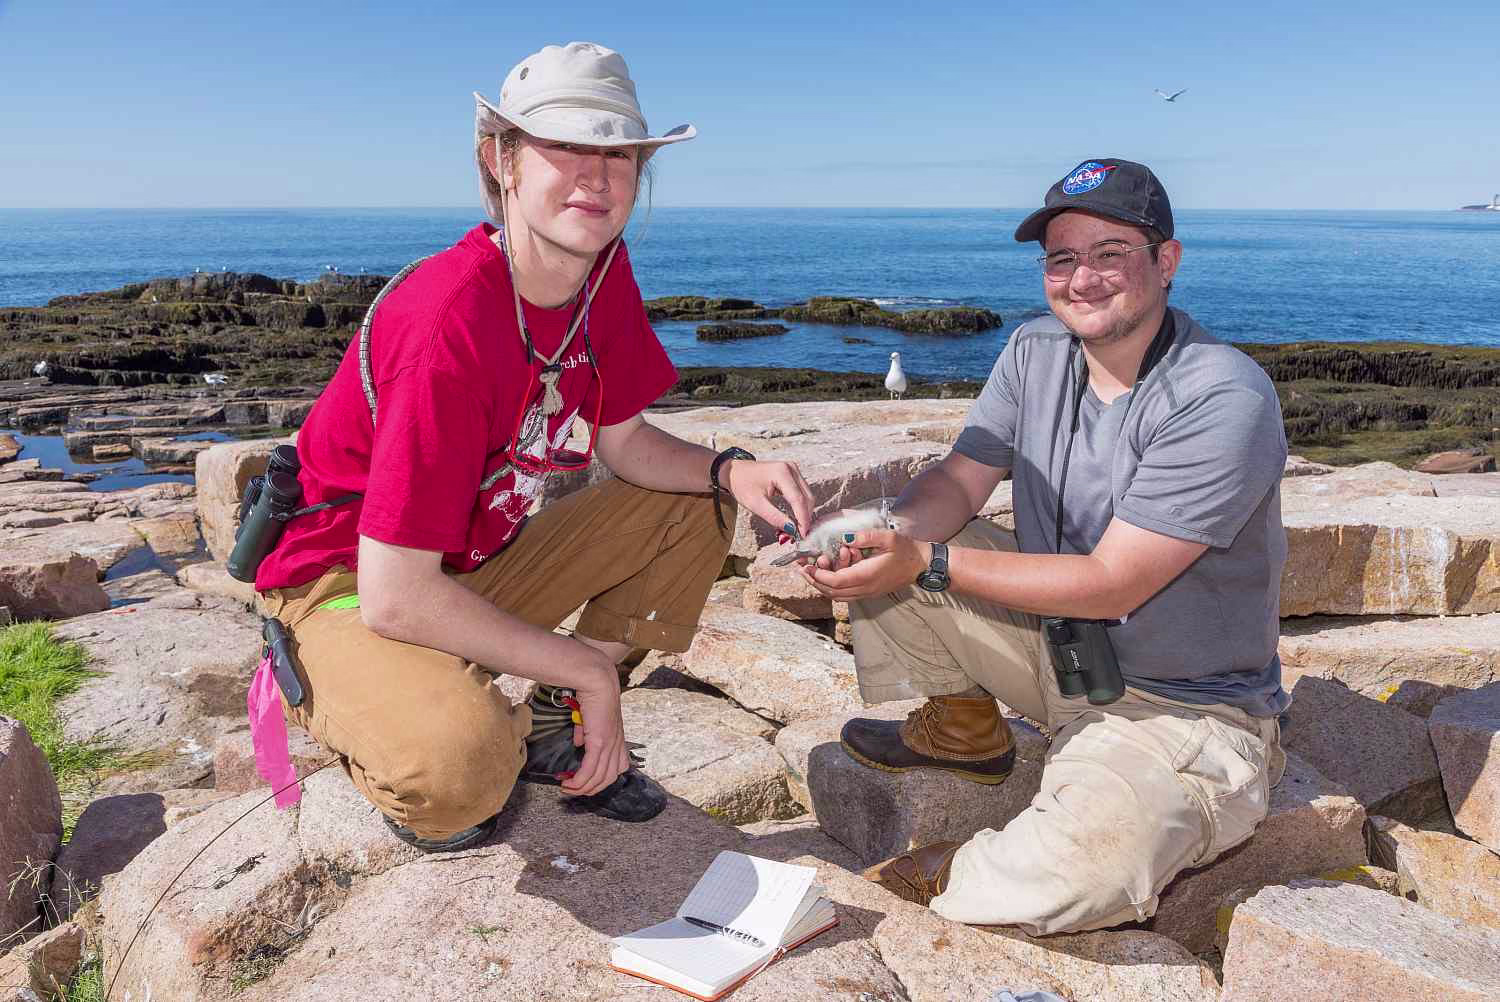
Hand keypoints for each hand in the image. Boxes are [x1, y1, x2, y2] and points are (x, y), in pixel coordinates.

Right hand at [562, 653, 628, 796]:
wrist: (597, 680)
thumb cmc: (593, 693)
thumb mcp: (590, 717)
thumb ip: (585, 731)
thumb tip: (578, 743)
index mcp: (617, 739)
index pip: (616, 769)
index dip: (601, 779)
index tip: (583, 781)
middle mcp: (617, 744)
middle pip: (608, 779)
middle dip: (589, 789)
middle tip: (572, 790)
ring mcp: (610, 744)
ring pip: (599, 778)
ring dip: (581, 788)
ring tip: (566, 788)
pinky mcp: (599, 742)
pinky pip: (590, 770)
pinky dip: (579, 781)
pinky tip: (568, 783)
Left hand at [725, 458, 814, 537]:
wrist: (734, 472)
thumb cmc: (741, 484)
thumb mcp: (755, 504)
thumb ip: (775, 517)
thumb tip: (792, 530)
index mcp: (782, 472)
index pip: (798, 500)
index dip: (803, 519)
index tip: (803, 535)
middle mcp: (791, 468)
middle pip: (806, 498)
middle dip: (804, 518)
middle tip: (799, 535)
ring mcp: (793, 470)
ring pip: (806, 496)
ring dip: (804, 513)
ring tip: (796, 529)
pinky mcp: (793, 474)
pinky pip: (802, 493)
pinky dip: (800, 507)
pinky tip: (795, 518)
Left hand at [803, 530, 931, 600]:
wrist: (921, 565)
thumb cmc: (906, 550)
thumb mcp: (888, 537)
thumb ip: (866, 537)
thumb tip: (844, 538)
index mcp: (866, 576)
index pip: (834, 581)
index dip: (818, 574)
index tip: (807, 565)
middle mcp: (865, 589)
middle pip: (832, 592)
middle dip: (814, 581)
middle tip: (802, 569)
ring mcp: (867, 593)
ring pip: (837, 596)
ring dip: (822, 585)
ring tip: (811, 572)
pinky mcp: (869, 592)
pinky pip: (845, 595)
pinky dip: (833, 587)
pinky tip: (828, 575)